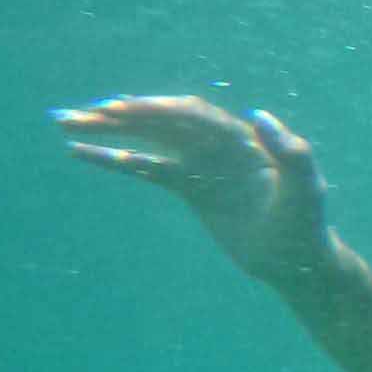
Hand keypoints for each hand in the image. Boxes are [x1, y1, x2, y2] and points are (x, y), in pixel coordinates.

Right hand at [54, 96, 332, 282]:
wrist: (296, 261)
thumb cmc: (306, 225)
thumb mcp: (305, 191)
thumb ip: (290, 152)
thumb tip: (259, 114)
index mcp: (243, 138)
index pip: (192, 116)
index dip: (156, 110)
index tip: (118, 109)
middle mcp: (218, 144)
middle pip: (161, 121)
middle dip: (119, 116)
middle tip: (75, 114)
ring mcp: (201, 163)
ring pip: (147, 139)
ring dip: (107, 130)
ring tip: (65, 122)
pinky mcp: (189, 186)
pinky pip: (146, 167)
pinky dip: (115, 158)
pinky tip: (81, 153)